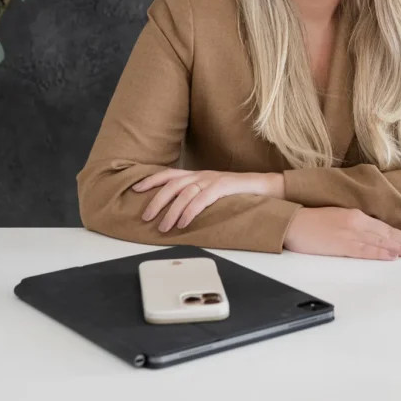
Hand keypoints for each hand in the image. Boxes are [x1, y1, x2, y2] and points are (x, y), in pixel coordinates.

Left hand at [132, 169, 284, 231]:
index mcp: (197, 175)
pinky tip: (183, 222)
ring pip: (185, 192)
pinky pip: (202, 198)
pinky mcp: (224, 187)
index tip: (135, 189)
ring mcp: (213, 179)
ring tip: (163, 227)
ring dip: (171, 211)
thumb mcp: (212, 193)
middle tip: (145, 217)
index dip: (151, 179)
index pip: (169, 174)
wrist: (264, 187)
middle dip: (156, 200)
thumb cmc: (237, 193)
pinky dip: (190, 211)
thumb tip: (175, 212)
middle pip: (173, 184)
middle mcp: (202, 175)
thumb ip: (196, 197)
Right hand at [283, 207, 400, 259]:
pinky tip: (392, 256)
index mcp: (356, 215)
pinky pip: (364, 250)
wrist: (292, 222)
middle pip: (388, 235)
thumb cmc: (312, 221)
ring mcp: (349, 233)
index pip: (386, 227)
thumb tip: (373, 236)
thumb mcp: (339, 217)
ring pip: (381, 242)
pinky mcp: (340, 245)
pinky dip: (379, 253)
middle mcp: (356, 222)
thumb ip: (356, 225)